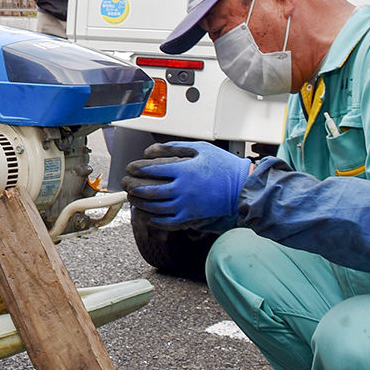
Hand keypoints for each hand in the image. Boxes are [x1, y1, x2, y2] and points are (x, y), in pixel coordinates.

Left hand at [121, 141, 250, 228]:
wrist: (243, 187)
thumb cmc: (224, 166)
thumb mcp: (200, 149)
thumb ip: (175, 147)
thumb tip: (152, 150)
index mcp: (184, 170)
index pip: (153, 170)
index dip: (138, 169)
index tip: (130, 168)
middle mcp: (183, 189)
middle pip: (150, 191)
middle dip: (134, 188)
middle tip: (125, 185)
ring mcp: (187, 205)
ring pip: (156, 208)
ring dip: (141, 204)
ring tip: (132, 199)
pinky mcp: (192, 216)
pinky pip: (168, 222)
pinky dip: (155, 220)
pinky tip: (149, 215)